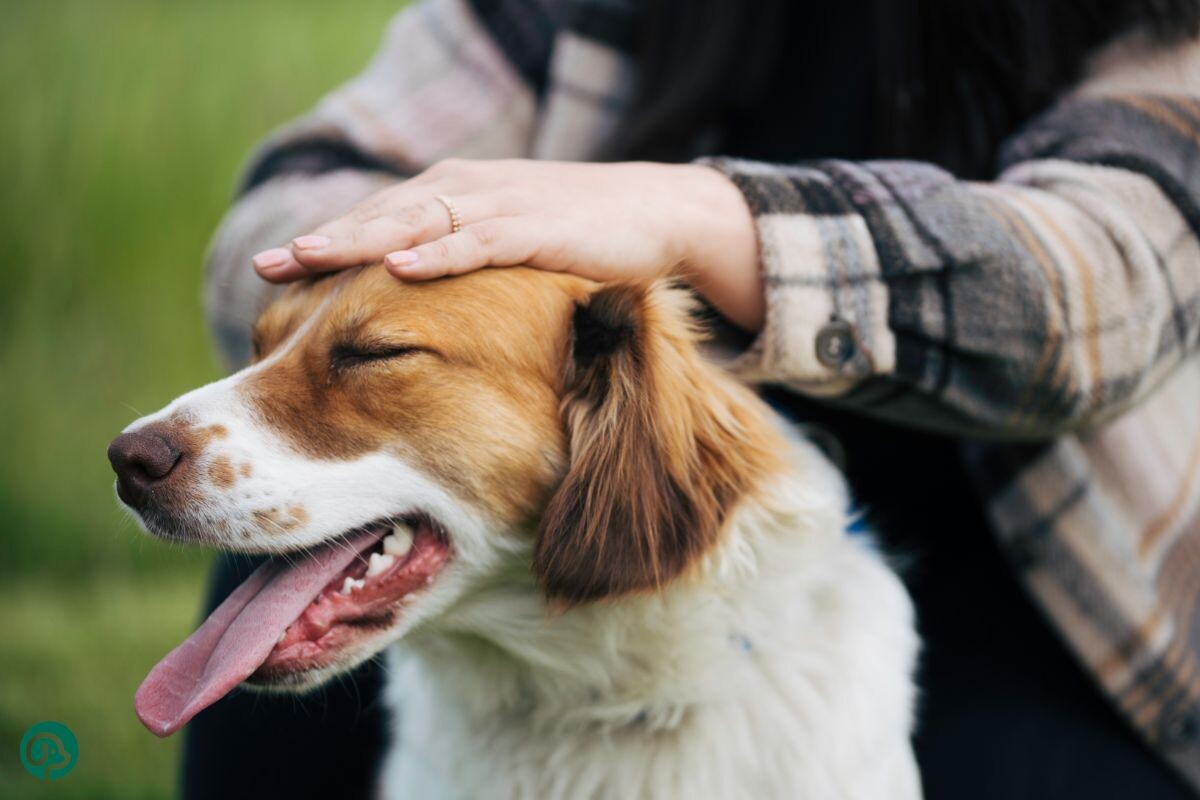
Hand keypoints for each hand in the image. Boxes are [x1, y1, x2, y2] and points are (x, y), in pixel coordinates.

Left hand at [251, 159, 763, 329]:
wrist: (655, 214)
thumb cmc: (573, 242)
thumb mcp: (504, 250)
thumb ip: (457, 268)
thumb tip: (406, 302)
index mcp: (454, 198)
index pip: (376, 219)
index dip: (324, 243)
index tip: (269, 271)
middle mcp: (467, 193)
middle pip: (381, 217)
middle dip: (324, 243)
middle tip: (266, 267)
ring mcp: (500, 207)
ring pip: (417, 222)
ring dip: (361, 239)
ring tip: (307, 257)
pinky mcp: (538, 229)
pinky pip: (478, 242)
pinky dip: (437, 253)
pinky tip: (398, 267)